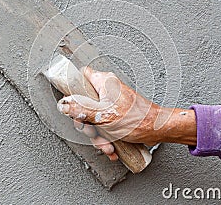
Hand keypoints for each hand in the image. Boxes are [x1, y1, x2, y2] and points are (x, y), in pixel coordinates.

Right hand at [57, 67, 196, 159]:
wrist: (156, 130)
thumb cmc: (138, 119)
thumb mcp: (103, 116)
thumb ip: (81, 110)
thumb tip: (64, 105)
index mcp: (103, 82)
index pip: (80, 75)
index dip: (72, 88)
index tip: (69, 103)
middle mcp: (106, 90)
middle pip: (83, 104)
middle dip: (87, 124)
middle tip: (93, 130)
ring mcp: (111, 103)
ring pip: (93, 118)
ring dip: (98, 135)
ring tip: (107, 143)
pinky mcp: (116, 114)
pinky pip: (103, 125)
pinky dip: (105, 137)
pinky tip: (111, 145)